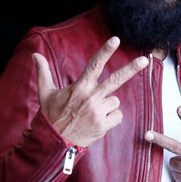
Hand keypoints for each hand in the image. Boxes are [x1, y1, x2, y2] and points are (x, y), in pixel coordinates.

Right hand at [34, 36, 148, 147]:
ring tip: (93, 112)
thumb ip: (43, 72)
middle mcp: (91, 97)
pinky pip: (118, 116)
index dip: (105, 51)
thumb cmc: (52, 115)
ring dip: (108, 105)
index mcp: (80, 87)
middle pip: (115, 79)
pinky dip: (111, 118)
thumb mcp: (45, 92)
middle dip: (131, 69)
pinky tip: (98, 121)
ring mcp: (98, 112)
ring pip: (115, 101)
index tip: (115, 39)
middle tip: (145, 60)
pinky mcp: (103, 125)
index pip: (94, 65)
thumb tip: (35, 54)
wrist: (55, 142)